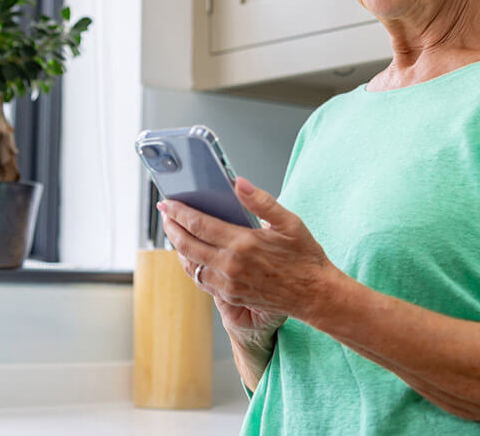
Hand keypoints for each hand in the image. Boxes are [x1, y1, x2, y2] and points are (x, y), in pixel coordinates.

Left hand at [158, 177, 337, 335]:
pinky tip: (193, 255)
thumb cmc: (305, 257)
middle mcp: (230, 266)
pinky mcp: (231, 297)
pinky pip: (202, 280)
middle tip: (165, 214)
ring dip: (179, 247)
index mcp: (242, 243)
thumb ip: (261, 202)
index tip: (167, 202)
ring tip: (176, 232)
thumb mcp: (289, 222)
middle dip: (171, 228)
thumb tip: (238, 183)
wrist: (314, 295)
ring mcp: (229, 284)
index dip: (178, 212)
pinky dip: (193, 265)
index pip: (198, 224)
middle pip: (187, 245)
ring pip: (191, 264)